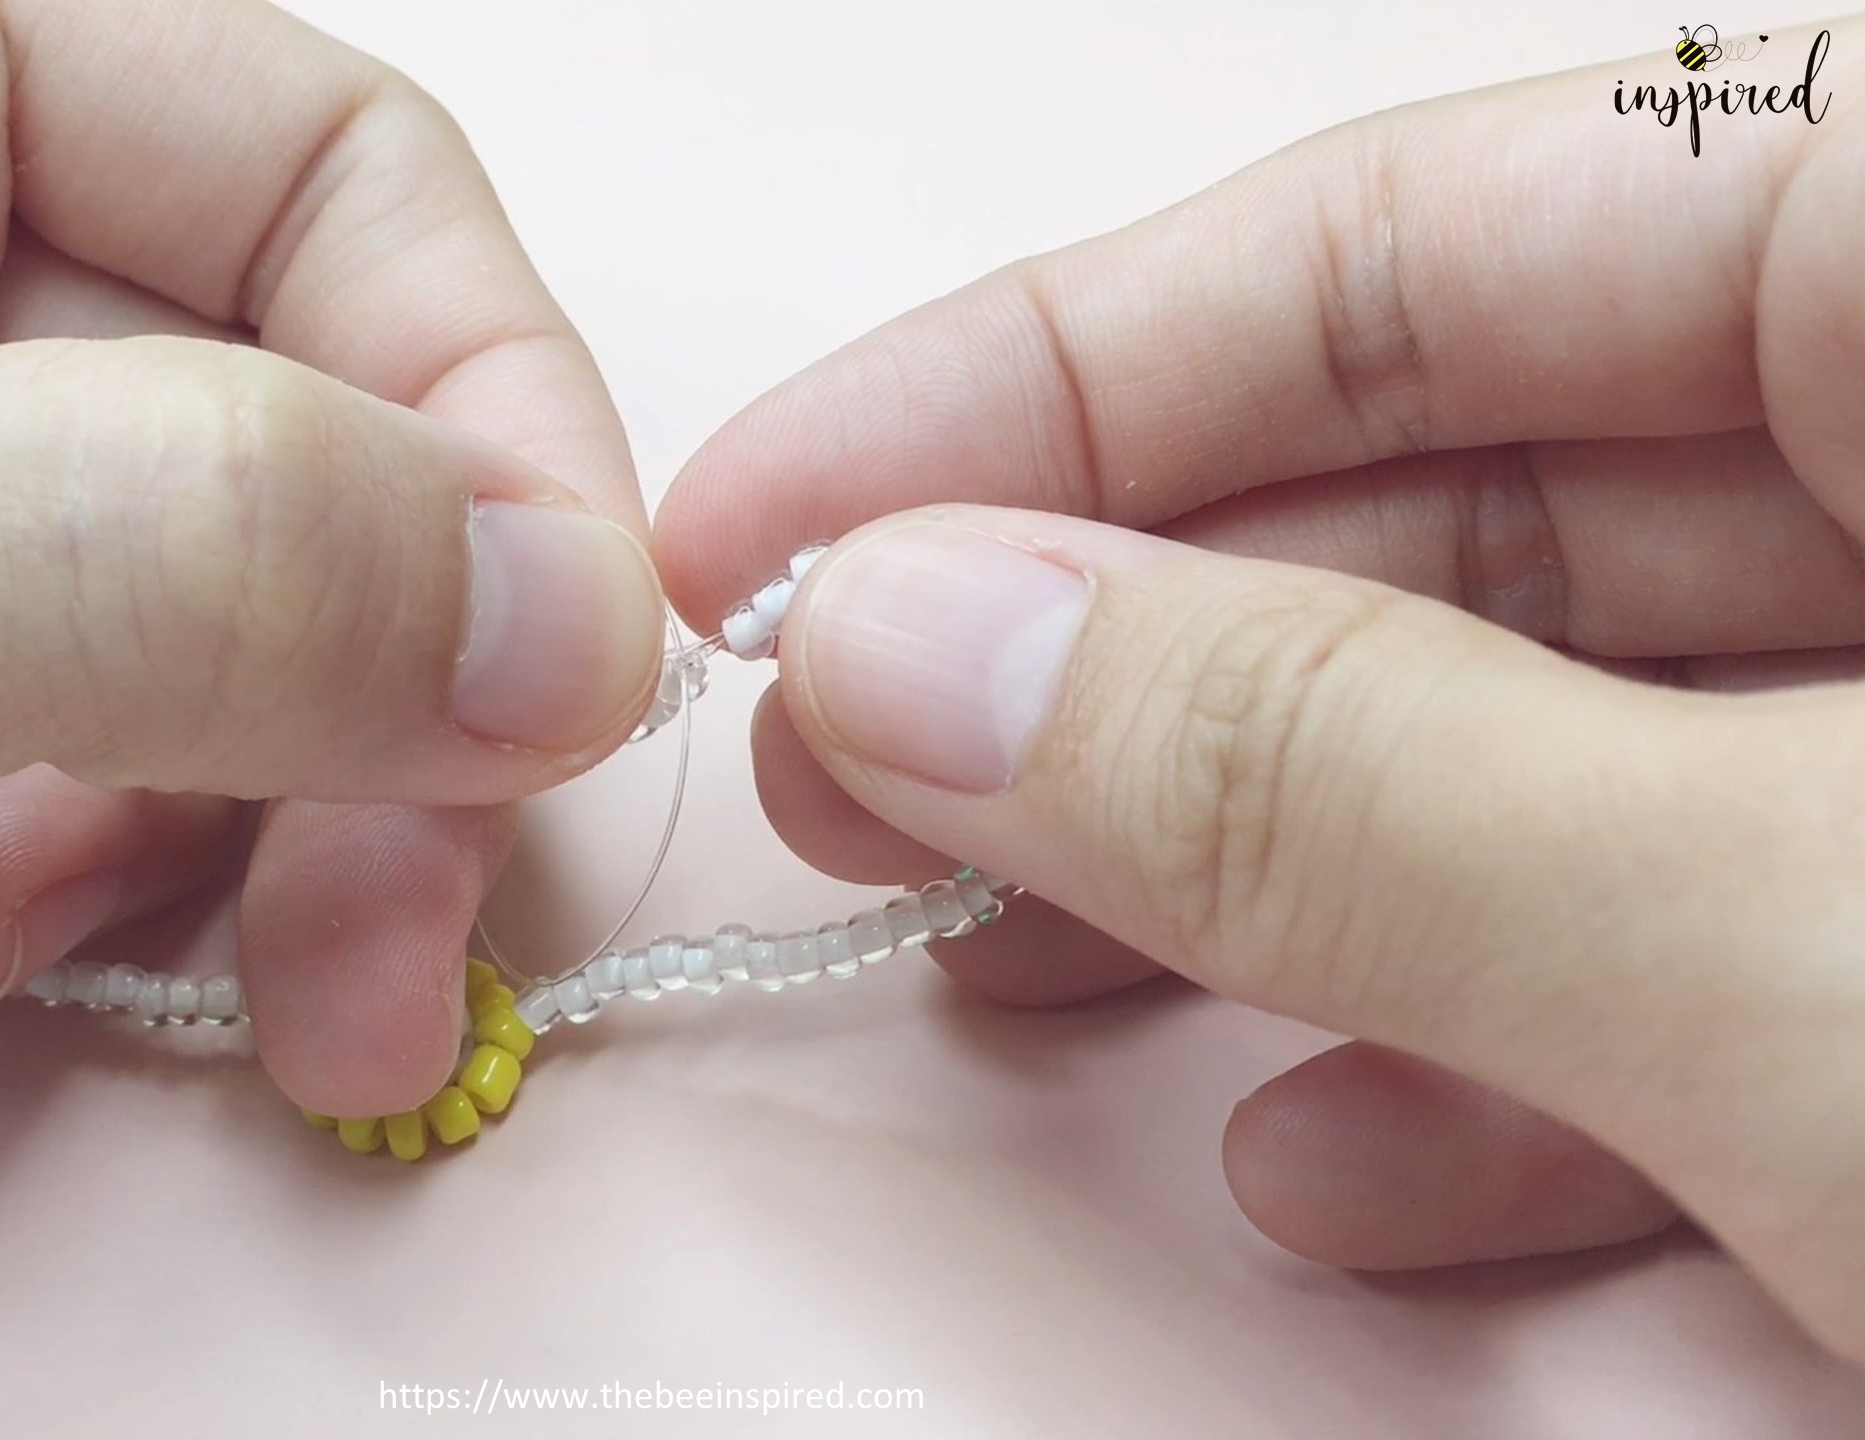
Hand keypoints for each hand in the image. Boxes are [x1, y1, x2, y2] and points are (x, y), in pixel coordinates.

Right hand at [658, 25, 1864, 1358]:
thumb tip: (927, 648)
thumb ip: (1354, 777)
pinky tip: (1326, 1158)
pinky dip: (1508, 1052)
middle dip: (1123, 645)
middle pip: (1475, 483)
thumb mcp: (1795, 940)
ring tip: (1003, 964)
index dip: (1046, 380)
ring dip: (1260, 867)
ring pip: (1571, 732)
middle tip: (840, 764)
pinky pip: (1722, 947)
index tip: (768, 529)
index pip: (1423, 236)